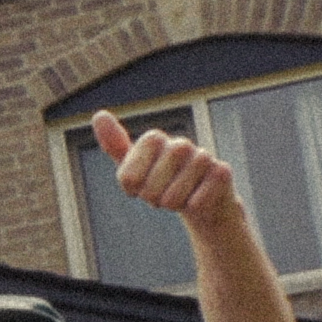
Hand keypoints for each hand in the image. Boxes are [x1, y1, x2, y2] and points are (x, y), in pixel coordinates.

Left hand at [92, 110, 239, 226]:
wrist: (202, 199)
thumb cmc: (163, 182)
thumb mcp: (134, 167)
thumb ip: (115, 145)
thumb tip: (99, 115)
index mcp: (154, 140)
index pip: (129, 175)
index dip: (133, 184)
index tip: (136, 187)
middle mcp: (179, 144)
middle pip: (151, 186)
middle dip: (152, 198)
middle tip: (159, 196)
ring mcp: (203, 157)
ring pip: (173, 196)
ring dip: (172, 204)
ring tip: (178, 197)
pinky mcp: (222, 173)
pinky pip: (197, 201)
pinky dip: (192, 207)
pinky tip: (197, 199)